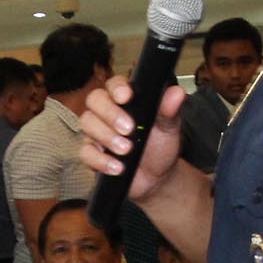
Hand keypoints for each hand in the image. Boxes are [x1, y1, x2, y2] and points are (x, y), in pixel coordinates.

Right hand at [79, 76, 189, 202]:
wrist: (156, 177)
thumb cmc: (159, 147)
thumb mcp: (168, 128)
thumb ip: (169, 110)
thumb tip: (177, 93)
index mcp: (126, 100)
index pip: (114, 84)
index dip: (117, 88)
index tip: (126, 97)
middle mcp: (107, 112)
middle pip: (95, 100)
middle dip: (110, 114)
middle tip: (128, 129)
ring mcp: (97, 132)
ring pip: (88, 123)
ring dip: (107, 137)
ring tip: (126, 150)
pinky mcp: (91, 153)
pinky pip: (85, 152)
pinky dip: (101, 160)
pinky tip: (117, 166)